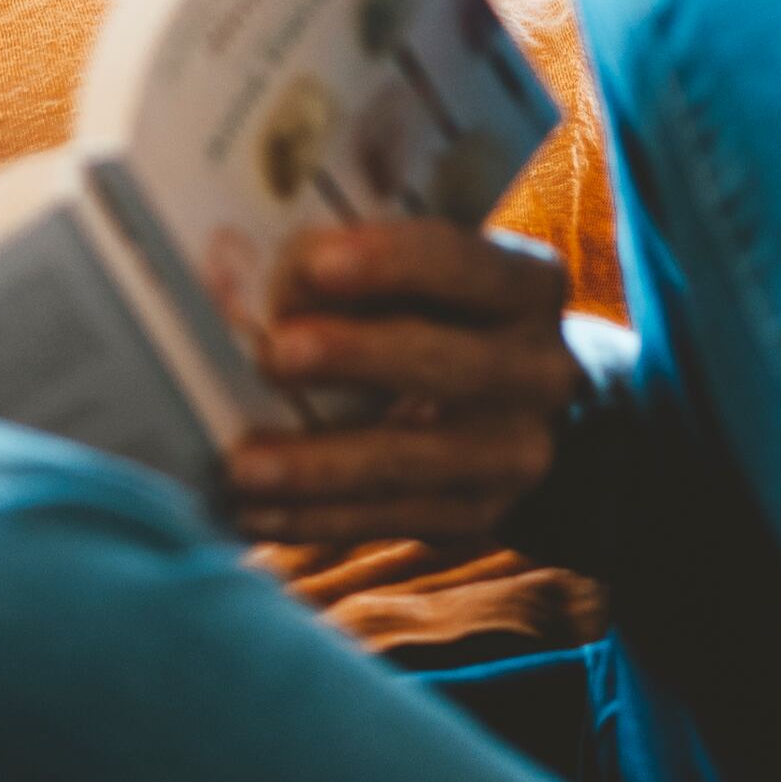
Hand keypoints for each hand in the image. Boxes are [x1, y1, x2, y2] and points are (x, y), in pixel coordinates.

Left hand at [224, 220, 575, 547]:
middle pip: (450, 364)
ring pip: (415, 461)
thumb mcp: (434, 283)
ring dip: (320, 464)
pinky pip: (391, 520)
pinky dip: (316, 518)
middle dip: (357, 357)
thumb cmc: (445, 322)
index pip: (465, 264)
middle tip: (273, 354)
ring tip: (242, 467)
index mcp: (526, 287)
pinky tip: (253, 512)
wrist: (526, 413)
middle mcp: (538, 371)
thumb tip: (262, 272)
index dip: (392, 261)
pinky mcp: (478, 514)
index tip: (314, 262)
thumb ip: (371, 273)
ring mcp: (516, 453)